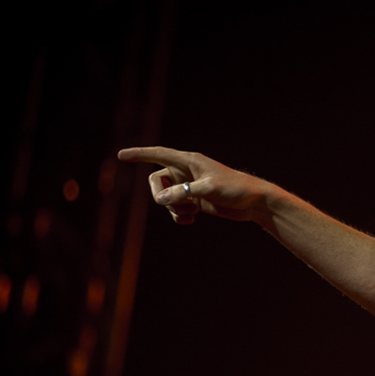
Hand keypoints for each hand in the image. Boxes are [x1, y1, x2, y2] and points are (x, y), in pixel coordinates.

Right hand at [118, 146, 269, 224]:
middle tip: (172, 204)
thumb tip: (161, 199)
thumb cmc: (235, 189)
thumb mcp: (208, 189)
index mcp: (189, 161)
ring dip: (171, 208)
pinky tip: (190, 220)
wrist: (253, 202)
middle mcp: (187, 172)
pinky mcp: (195, 201)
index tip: (121, 155)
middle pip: (156, 180)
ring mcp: (190, 187)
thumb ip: (183, 192)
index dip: (140, 154)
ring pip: (165, 197)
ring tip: (189, 214)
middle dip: (160, 195)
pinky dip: (178, 215)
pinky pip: (175, 208)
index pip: (158, 154)